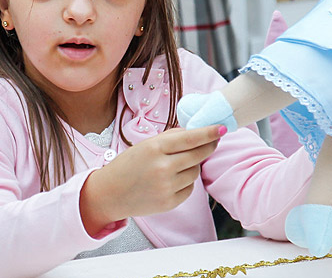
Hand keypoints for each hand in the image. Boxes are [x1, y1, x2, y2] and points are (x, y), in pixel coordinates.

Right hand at [79, 125, 223, 234]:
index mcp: (155, 148)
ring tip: (176, 164)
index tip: (222, 128)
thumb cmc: (128, 165)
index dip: (209, 133)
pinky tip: (172, 180)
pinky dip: (185, 182)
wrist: (109, 194)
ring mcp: (166, 187)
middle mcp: (162, 167)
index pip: (190, 138)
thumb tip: (197, 132)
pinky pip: (189, 188)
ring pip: (195, 172)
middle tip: (213, 141)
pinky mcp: (169, 203)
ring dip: (192, 165)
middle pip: (198, 155)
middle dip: (209, 146)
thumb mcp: (146, 145)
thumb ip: (171, 138)